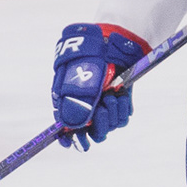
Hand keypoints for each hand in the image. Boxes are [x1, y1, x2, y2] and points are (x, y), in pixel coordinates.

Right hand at [50, 23, 147, 149]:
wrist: (114, 43)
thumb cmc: (91, 57)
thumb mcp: (80, 77)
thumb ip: (76, 102)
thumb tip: (70, 126)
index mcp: (67, 101)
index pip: (64, 128)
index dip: (67, 138)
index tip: (74, 143)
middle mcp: (84, 107)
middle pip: (89, 133)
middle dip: (97, 125)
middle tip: (102, 109)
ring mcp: (102, 106)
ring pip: (107, 128)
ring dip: (112, 114)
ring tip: (112, 95)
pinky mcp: (118, 103)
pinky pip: (121, 119)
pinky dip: (123, 110)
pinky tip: (121, 96)